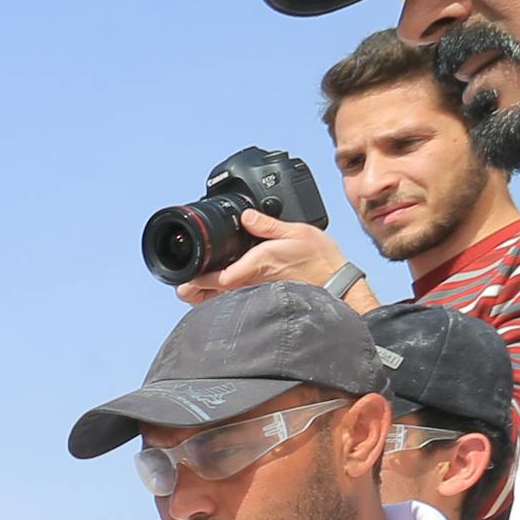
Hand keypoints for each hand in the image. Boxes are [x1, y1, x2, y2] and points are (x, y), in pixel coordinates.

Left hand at [176, 213, 367, 306]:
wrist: (336, 284)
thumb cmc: (319, 260)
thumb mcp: (296, 232)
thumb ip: (267, 225)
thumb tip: (246, 216)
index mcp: (254, 265)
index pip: (214, 276)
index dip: (195, 276)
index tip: (185, 271)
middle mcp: (249, 285)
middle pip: (208, 293)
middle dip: (191, 288)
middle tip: (183, 281)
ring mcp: (252, 296)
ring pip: (217, 302)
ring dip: (202, 295)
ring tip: (193, 286)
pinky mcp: (258, 302)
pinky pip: (232, 304)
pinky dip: (219, 299)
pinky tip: (215, 290)